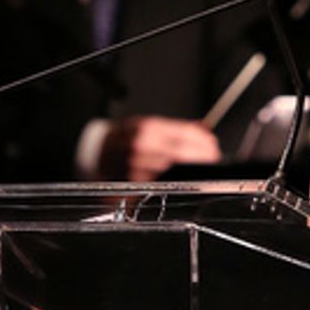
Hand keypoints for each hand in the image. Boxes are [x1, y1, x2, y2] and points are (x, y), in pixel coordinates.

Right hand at [98, 115, 221, 181]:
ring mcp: (137, 165)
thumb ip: (175, 128)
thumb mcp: (147, 125)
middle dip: (202, 157)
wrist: (97, 152)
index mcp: (147, 127)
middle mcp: (142, 144)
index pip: (185, 132)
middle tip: (211, 159)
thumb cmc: (124, 139)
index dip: (204, 141)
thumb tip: (202, 129)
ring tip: (199, 170)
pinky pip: (160, 184)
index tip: (213, 146)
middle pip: (182, 152)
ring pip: (174, 170)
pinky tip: (181, 180)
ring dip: (191, 172)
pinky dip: (174, 182)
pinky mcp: (133, 183)